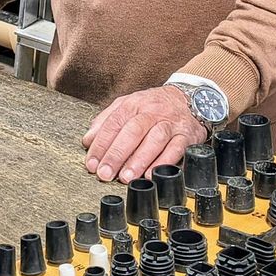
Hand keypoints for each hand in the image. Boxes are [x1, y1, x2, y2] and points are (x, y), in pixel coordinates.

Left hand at [82, 85, 206, 183]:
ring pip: (155, 140)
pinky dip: (164, 162)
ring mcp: (170, 123)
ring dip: (139, 160)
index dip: (101, 145)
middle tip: (105, 173)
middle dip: (117, 154)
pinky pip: (176, 148)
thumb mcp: (127, 106)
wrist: (188, 98)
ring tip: (126, 177)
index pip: (114, 123)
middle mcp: (152, 112)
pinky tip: (152, 174)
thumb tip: (87, 141)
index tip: (92, 163)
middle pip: (133, 131)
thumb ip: (106, 122)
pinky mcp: (187, 135)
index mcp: (134, 104)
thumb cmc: (154, 106)